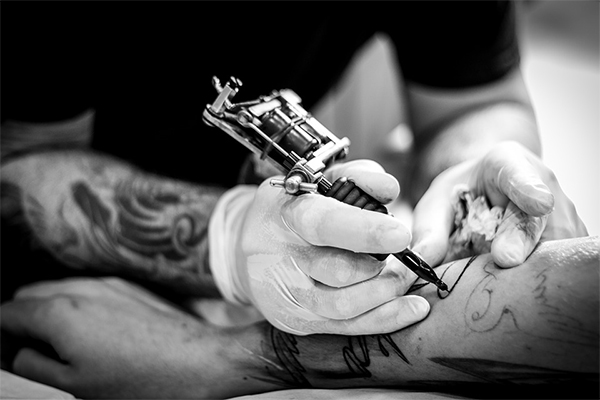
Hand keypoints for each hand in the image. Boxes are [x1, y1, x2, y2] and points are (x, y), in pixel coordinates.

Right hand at [0, 278, 240, 398]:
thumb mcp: (75, 384)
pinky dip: (77, 304)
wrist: (199, 360)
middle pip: (30, 294)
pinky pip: (88, 289)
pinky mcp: (129, 286)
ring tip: (63, 344)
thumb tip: (18, 352)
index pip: (7, 313)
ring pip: (60, 288)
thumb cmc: (140, 378)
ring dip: (49, 309)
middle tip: (32, 351)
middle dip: (21, 318)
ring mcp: (107, 283)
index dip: (1, 335)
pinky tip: (93, 332)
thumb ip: (34, 364)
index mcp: (58, 312)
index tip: (8, 353)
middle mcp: (80, 289)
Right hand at [211, 160, 429, 334]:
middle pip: (336, 272)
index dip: (363, 230)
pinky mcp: (296, 321)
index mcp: (284, 214)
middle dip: (383, 267)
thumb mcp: (316, 181)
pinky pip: (346, 327)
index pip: (322, 224)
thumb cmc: (291, 210)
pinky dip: (386, 318)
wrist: (247, 250)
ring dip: (385, 291)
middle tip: (405, 254)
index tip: (401, 234)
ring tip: (405, 275)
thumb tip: (390, 189)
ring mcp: (286, 294)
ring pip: (344, 305)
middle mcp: (280, 258)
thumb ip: (356, 177)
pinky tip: (413, 308)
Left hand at [411, 141, 587, 267]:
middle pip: (537, 219)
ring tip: (500, 279)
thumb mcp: (438, 203)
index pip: (517, 173)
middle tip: (505, 259)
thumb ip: (430, 229)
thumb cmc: (462, 197)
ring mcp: (561, 216)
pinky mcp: (567, 245)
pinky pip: (558, 267)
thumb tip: (422, 261)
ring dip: (527, 266)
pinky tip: (515, 289)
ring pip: (553, 247)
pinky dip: (535, 280)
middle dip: (522, 239)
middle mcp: (542, 185)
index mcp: (505, 163)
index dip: (527, 188)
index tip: (538, 203)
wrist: (487, 195)